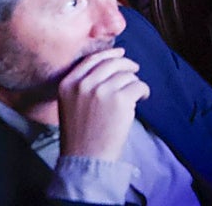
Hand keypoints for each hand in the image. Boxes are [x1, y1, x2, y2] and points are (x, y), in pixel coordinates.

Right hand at [57, 48, 149, 162]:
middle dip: (127, 65)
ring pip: (127, 75)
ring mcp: (102, 91)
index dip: (109, 54)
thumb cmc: (80, 134)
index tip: (121, 53)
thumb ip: (83, 83)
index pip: (92, 59)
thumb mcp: (70, 104)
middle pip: (112, 63)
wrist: (86, 159)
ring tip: (134, 95)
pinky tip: (141, 99)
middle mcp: (84, 84)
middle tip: (135, 71)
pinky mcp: (120, 99)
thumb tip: (112, 61)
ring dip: (134, 83)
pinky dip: (143, 92)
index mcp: (68, 84)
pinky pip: (139, 86)